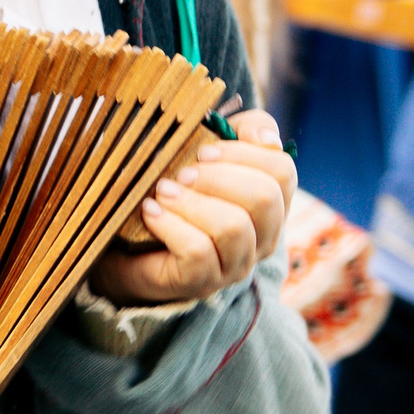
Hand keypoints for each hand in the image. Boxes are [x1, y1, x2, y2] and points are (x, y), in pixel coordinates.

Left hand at [88, 110, 296, 306]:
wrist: (131, 246)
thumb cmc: (177, 191)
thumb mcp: (209, 152)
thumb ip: (241, 131)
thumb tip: (266, 138)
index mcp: (272, 203)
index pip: (283, 172)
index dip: (244, 153)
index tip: (203, 150)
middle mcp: (264, 237)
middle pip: (264, 199)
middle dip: (218, 177)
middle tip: (181, 173)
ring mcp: (236, 265)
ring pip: (232, 227)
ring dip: (192, 201)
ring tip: (162, 191)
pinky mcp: (204, 282)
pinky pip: (199, 251)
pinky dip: (170, 224)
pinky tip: (151, 212)